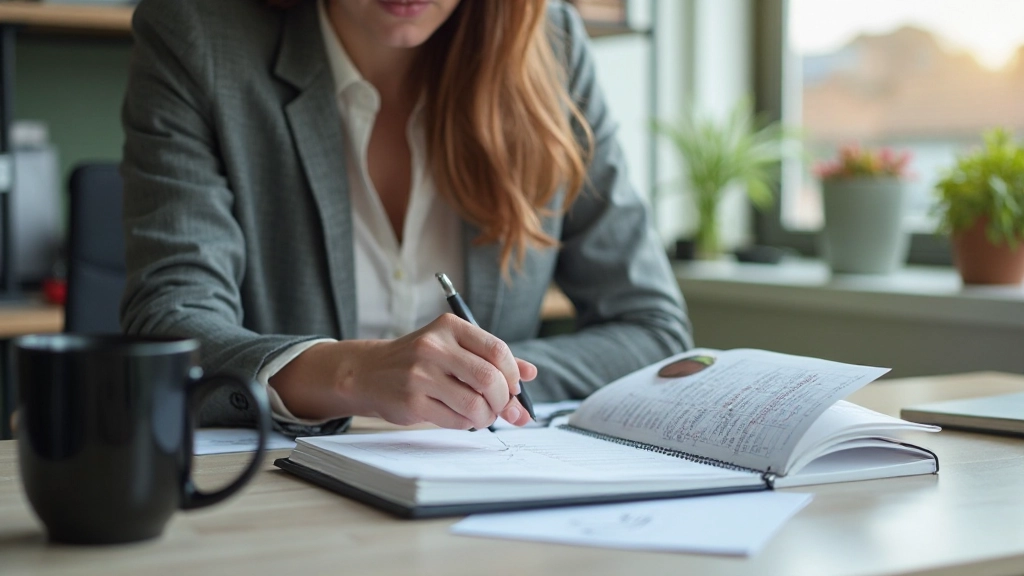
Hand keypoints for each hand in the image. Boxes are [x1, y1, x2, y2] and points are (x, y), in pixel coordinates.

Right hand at [270, 314, 536, 428]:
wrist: (368, 372)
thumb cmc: (418, 360)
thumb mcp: (453, 347)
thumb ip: (491, 358)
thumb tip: (530, 374)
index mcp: (449, 327)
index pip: (497, 350)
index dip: (512, 375)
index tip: (514, 389)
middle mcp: (434, 346)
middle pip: (490, 379)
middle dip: (504, 400)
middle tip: (503, 408)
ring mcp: (420, 374)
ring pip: (475, 403)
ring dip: (487, 416)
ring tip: (483, 415)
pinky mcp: (412, 401)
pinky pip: (456, 419)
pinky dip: (468, 424)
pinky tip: (463, 419)